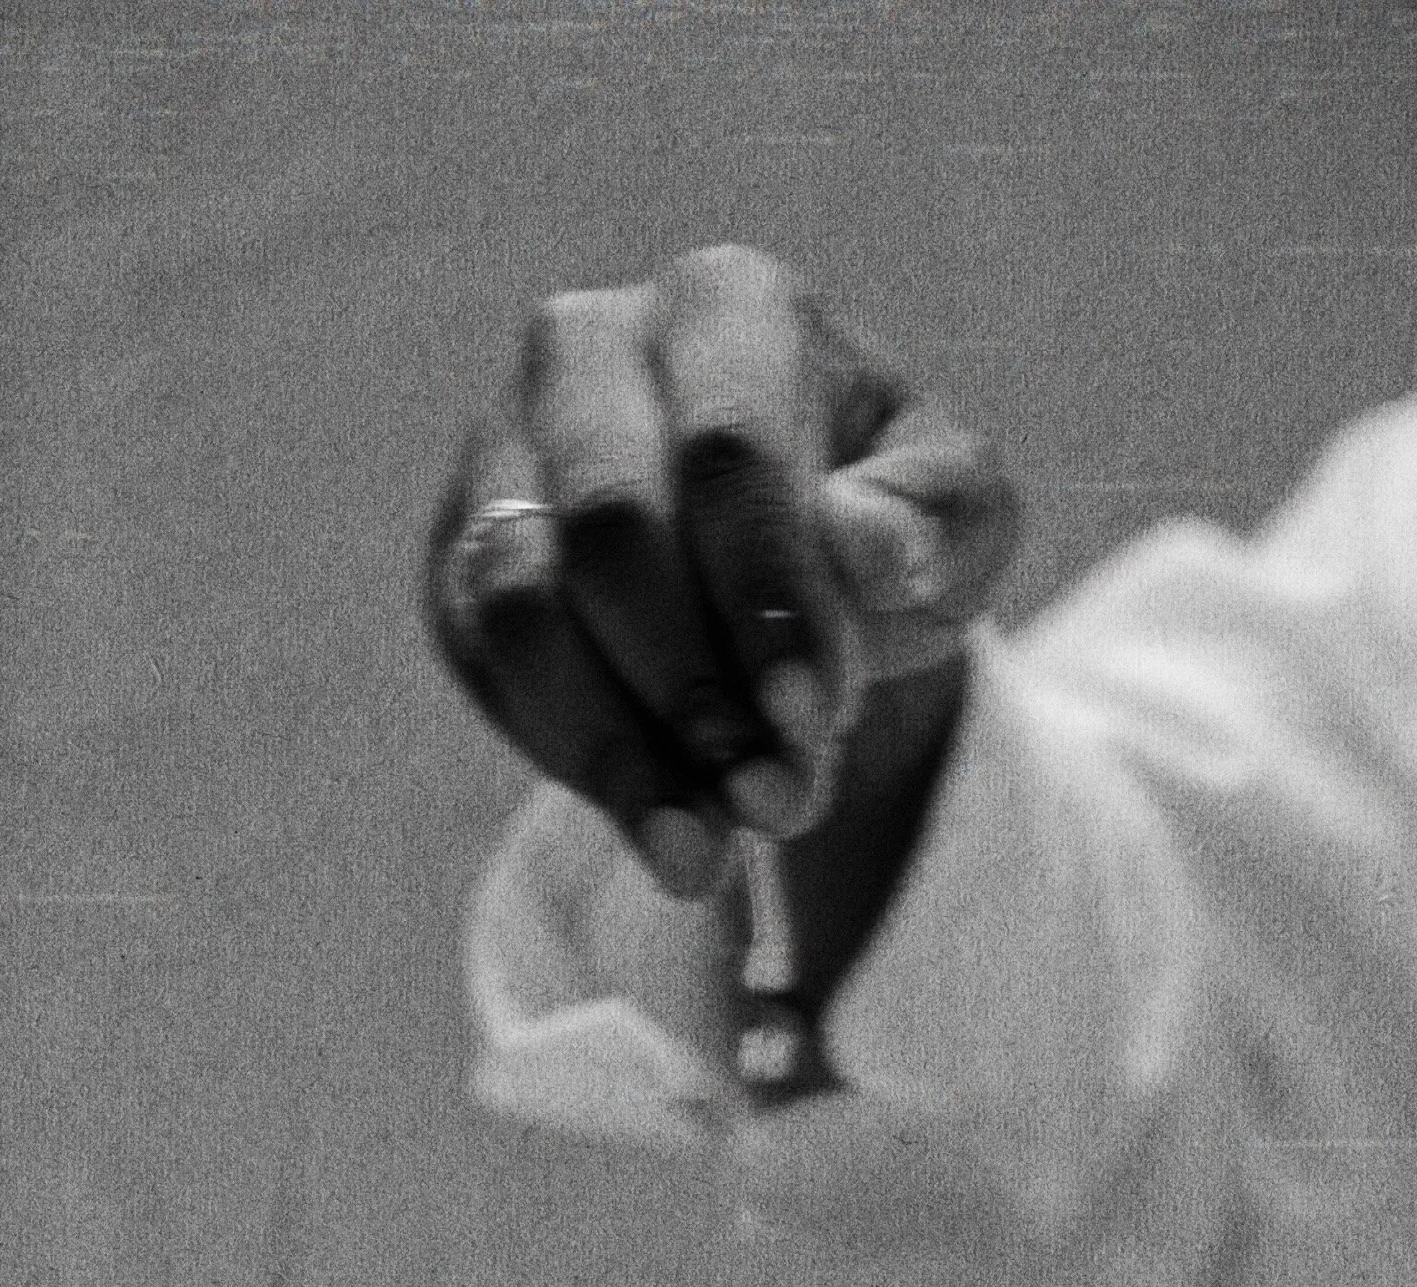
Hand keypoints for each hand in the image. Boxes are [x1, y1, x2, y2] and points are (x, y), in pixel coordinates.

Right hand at [428, 244, 1017, 897]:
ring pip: (521, 604)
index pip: (729, 452)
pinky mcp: (459, 551)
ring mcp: (504, 448)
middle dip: (695, 689)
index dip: (766, 601)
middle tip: (773, 802)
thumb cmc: (884, 528)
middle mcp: (588, 348)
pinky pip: (484, 662)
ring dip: (618, 744)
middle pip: (611, 529)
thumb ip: (936, 521)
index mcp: (729, 307)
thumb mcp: (957, 521)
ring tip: (704, 849)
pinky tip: (655, 822)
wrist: (793, 577)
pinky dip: (570, 754)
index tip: (813, 724)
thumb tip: (868, 550)